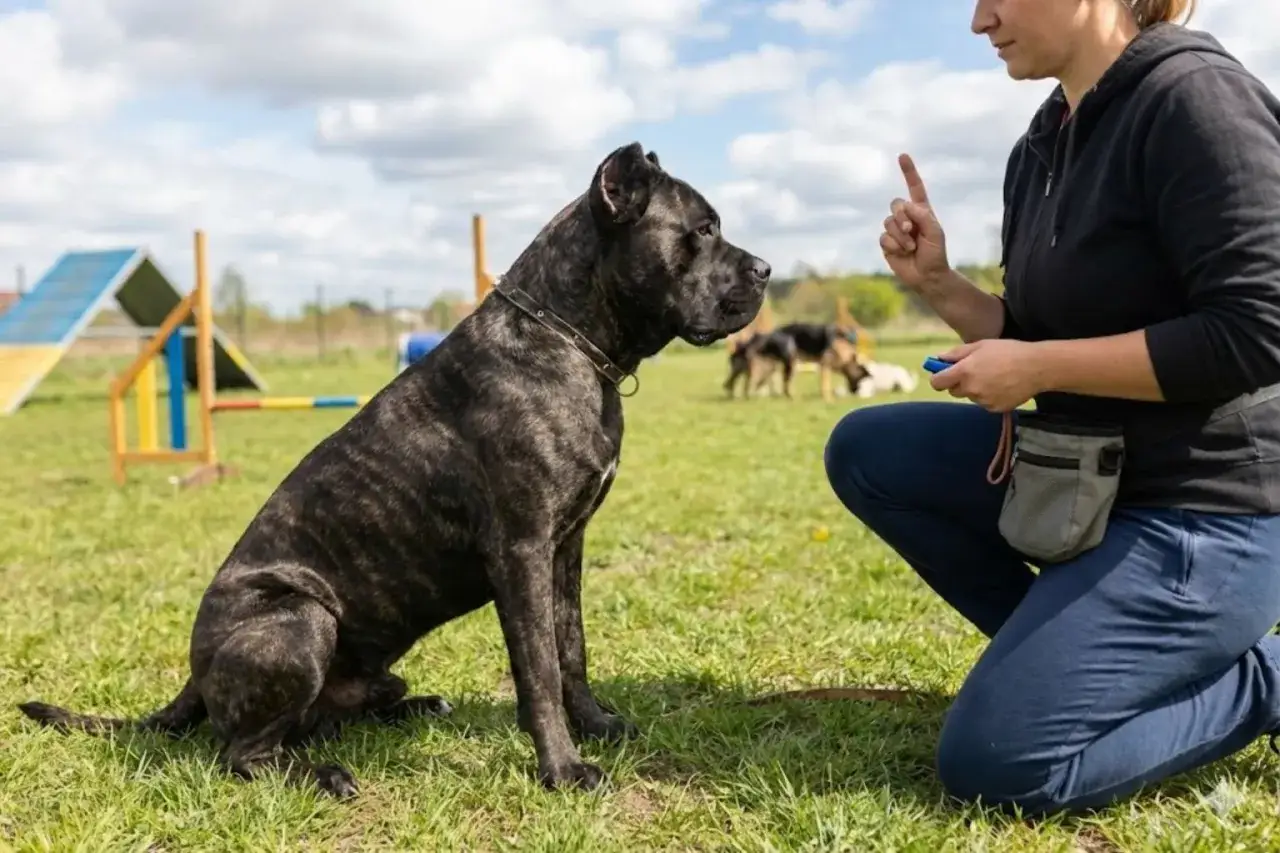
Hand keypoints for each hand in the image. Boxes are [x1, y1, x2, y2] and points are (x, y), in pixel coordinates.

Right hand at [880, 153, 950, 292]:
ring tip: (911, 247)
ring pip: (888, 221)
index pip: (914, 187)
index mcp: (921, 211)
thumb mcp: (935, 231)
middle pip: (895, 204)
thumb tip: (905, 206)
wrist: (928, 276)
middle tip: (911, 230)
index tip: (902, 156)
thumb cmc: (936, 253)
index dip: (908, 172)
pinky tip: (902, 252)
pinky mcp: (887, 243)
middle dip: (901, 216)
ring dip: (900, 236)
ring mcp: (895, 230)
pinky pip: (884, 237)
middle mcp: (907, 218)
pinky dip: (894, 245)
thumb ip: (922, 215)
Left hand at [930, 339, 1044, 411]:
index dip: (938, 378)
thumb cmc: (1009, 351)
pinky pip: (984, 403)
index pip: (937, 383)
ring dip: (975, 389)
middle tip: (974, 371)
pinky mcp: (994, 408)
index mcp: (964, 371)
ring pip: (970, 397)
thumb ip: (956, 354)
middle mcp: (971, 389)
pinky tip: (1002, 385)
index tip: (943, 374)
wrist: (1037, 368)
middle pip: (953, 391)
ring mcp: (983, 401)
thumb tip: (938, 359)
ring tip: (994, 376)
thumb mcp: (981, 345)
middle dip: (958, 383)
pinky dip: (988, 396)